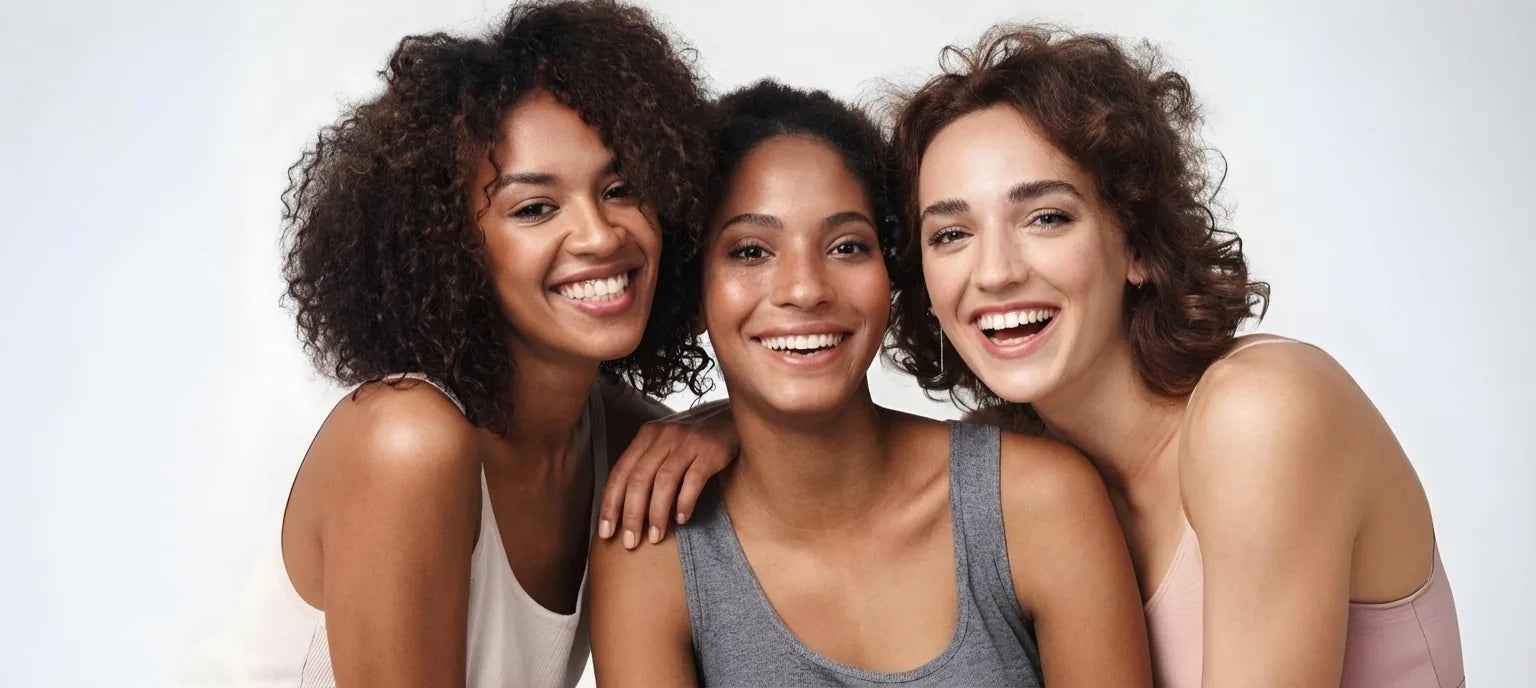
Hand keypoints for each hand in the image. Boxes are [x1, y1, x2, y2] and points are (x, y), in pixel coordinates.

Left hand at [598, 400, 735, 548]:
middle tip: (630, 542)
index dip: (611, 504)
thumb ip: (647, 466)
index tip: (606, 531)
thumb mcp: (665, 444)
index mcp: (647, 436)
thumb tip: (626, 508)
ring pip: (664, 481)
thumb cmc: (693, 440)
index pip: (621, 472)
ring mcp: (688, 442)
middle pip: (640, 478)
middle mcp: (664, 436)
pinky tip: (682, 519)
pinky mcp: (711, 450)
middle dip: (632, 514)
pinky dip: (685, 502)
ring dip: (657, 513)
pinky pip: (694, 479)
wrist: (732, 418)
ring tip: (655, 537)